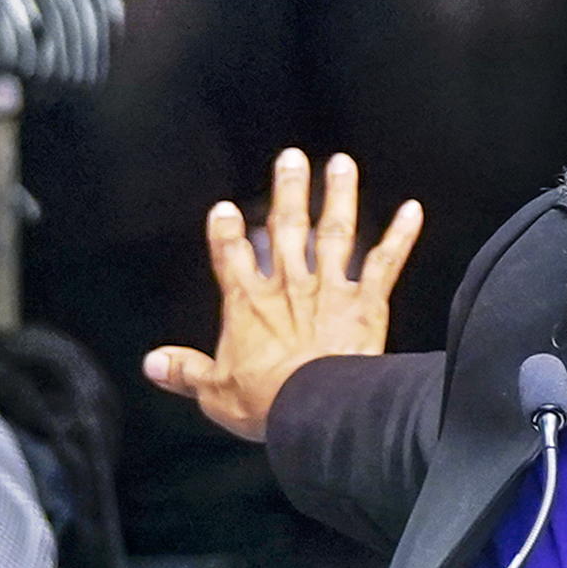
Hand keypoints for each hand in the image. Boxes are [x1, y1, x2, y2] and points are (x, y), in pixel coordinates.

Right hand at [144, 148, 421, 444]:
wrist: (317, 408)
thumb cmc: (267, 401)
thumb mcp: (213, 391)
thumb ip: (185, 371)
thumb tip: (154, 363)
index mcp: (248, 304)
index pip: (231, 256)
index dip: (225, 231)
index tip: (224, 208)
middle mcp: (289, 286)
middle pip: (286, 228)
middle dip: (288, 191)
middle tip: (291, 159)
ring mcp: (330, 288)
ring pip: (334, 231)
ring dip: (339, 196)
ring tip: (342, 164)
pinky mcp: (366, 301)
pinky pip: (385, 262)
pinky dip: (400, 235)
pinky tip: (412, 211)